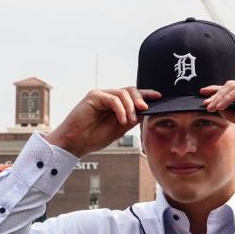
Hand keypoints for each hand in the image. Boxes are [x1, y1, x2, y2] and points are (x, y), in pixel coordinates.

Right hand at [45, 87, 159, 157]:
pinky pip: (113, 98)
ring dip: (130, 107)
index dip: (146, 94)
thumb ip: (132, 118)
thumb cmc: (94, 137)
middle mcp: (109, 97)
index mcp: (115, 104)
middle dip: (140, 98)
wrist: (75, 143)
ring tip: (130, 121)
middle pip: (130, 90)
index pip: (133, 95)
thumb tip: (147, 111)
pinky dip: (121, 109)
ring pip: (123, 93)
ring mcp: (101, 95)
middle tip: (145, 108)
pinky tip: (122, 119)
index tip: (159, 97)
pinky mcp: (93, 96)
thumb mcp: (120, 128)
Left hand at [202, 76, 234, 146]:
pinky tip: (220, 105)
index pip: (231, 91)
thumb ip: (232, 113)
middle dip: (215, 94)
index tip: (203, 99)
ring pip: (233, 87)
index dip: (217, 94)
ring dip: (220, 97)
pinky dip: (228, 97)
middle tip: (204, 102)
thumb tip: (217, 108)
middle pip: (229, 87)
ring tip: (209, 107)